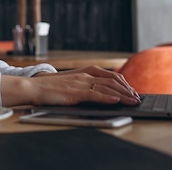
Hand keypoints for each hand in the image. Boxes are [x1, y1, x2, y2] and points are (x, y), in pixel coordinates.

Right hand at [0, 65, 140, 106]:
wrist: (34, 87)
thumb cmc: (51, 87)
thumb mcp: (71, 82)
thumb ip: (85, 84)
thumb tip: (101, 92)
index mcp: (85, 71)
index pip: (110, 76)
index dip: (124, 84)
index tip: (132, 91)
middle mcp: (85, 75)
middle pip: (112, 81)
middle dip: (127, 90)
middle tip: (137, 98)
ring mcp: (80, 83)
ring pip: (107, 88)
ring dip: (123, 95)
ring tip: (133, 101)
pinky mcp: (75, 93)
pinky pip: (95, 95)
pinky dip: (108, 98)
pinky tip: (116, 101)